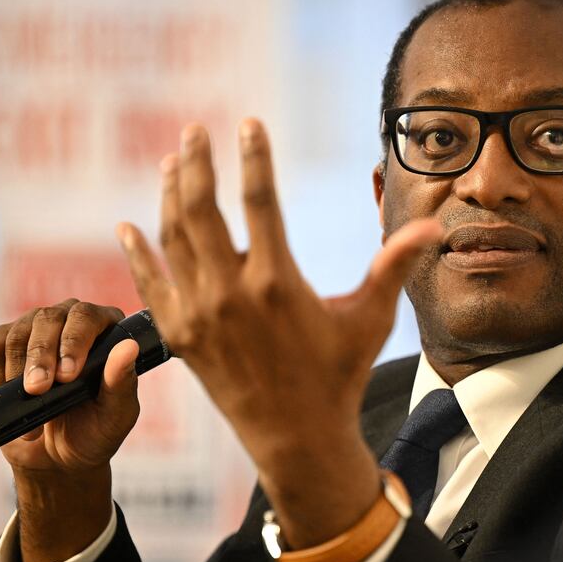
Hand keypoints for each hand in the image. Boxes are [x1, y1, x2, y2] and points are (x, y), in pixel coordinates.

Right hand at [0, 298, 139, 561]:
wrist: (57, 462)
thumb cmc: (95, 437)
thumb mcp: (117, 419)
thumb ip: (124, 384)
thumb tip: (128, 349)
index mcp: (108, 334)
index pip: (95, 315)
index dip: (81, 339)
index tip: (73, 375)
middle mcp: (74, 325)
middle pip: (55, 316)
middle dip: (47, 353)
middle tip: (44, 391)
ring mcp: (37, 333)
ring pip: (22, 328)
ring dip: (22, 363)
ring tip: (31, 396)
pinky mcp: (5, 351)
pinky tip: (6, 387)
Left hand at [116, 119, 441, 550]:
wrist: (296, 438)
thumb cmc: (338, 377)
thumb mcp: (370, 319)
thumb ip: (394, 266)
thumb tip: (435, 228)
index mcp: (278, 282)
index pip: (261, 201)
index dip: (254, 157)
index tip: (248, 123)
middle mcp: (232, 294)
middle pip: (201, 210)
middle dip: (197, 163)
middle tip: (194, 130)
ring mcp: (200, 316)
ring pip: (173, 240)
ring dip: (169, 196)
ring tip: (172, 163)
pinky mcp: (180, 338)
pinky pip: (151, 285)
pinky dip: (138, 254)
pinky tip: (127, 227)